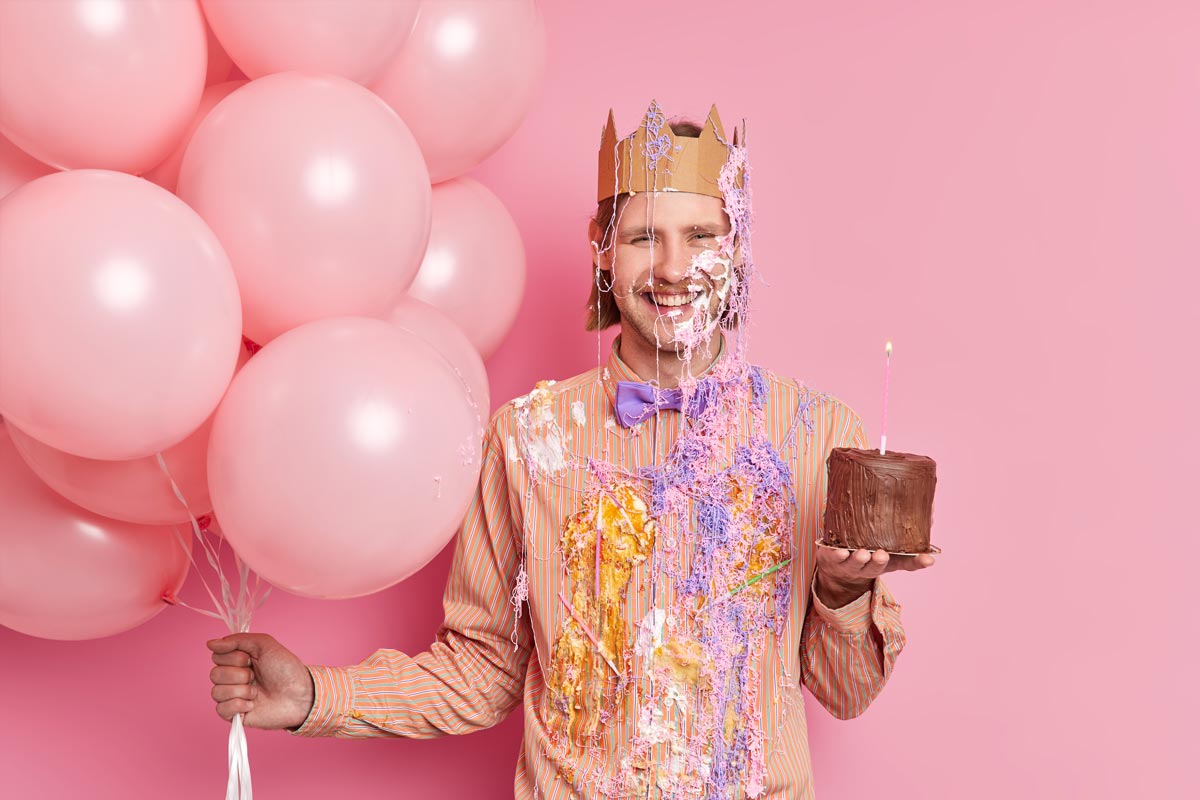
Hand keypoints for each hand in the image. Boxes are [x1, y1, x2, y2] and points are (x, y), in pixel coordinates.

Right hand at [207, 633, 313, 729]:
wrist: (299, 694)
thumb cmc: (286, 669)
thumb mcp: (264, 644)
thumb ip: (237, 640)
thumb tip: (210, 643)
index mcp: (237, 660)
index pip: (217, 657)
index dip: (234, 658)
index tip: (251, 659)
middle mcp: (233, 678)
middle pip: (214, 674)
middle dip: (239, 674)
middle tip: (256, 676)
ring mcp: (233, 696)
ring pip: (216, 692)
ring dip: (240, 690)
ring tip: (257, 692)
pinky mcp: (235, 714)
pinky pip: (221, 709)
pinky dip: (238, 705)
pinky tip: (253, 704)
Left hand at [814, 546, 935, 607]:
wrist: (834, 569)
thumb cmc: (865, 553)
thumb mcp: (886, 549)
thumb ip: (904, 537)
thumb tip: (930, 516)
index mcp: (885, 563)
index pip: (905, 564)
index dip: (917, 562)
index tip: (929, 559)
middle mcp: (867, 567)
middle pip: (875, 567)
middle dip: (879, 561)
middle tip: (882, 555)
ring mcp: (848, 564)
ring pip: (854, 563)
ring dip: (858, 559)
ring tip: (862, 553)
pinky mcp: (830, 558)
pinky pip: (833, 557)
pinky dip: (835, 554)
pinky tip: (838, 550)